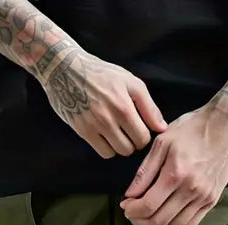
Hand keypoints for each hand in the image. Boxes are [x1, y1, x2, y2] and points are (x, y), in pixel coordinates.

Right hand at [41, 49, 166, 158]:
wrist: (65, 68)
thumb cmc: (101, 73)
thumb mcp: (129, 81)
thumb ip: (148, 106)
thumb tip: (162, 127)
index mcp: (124, 106)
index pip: (143, 138)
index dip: (144, 135)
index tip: (138, 128)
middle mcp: (109, 118)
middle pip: (130, 148)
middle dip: (132, 142)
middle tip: (127, 131)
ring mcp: (95, 126)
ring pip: (117, 152)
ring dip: (120, 146)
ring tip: (116, 132)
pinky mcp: (83, 131)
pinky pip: (103, 152)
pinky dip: (107, 147)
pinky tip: (105, 135)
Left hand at [119, 101, 227, 224]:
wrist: (225, 126)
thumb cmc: (192, 129)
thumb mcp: (162, 142)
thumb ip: (145, 171)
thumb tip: (130, 194)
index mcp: (175, 173)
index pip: (148, 205)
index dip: (132, 211)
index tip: (125, 206)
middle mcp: (190, 189)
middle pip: (159, 220)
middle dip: (140, 220)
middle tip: (132, 213)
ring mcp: (203, 197)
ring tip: (148, 215)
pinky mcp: (212, 200)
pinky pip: (191, 223)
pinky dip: (175, 224)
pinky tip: (167, 215)